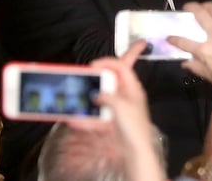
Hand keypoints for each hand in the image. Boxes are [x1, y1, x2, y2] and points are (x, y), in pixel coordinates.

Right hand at [74, 41, 166, 180]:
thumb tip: (98, 94)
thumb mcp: (121, 106)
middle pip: (111, 80)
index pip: (122, 67)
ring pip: (103, 97)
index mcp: (133, 88)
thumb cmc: (134, 126)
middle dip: (98, 79)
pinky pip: (99, 114)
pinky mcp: (114, 119)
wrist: (136, 149)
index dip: (108, 62)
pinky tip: (75, 120)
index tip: (94, 65)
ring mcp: (120, 108)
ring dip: (90, 97)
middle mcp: (127, 95)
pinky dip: (87, 117)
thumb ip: (109, 96)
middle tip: (86, 78)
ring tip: (78, 97)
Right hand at [167, 2, 211, 88]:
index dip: (174, 38)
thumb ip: (196, 67)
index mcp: (205, 51)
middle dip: (191, 8)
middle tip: (188, 7)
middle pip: (200, 15)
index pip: (183, 41)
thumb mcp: (210, 76)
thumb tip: (185, 63)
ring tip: (203, 5)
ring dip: (206, 5)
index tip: (170, 37)